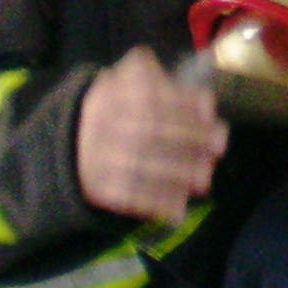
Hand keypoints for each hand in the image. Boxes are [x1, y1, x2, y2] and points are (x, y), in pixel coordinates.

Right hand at [74, 47, 225, 221]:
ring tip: (204, 178)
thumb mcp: (129, 78)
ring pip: (143, 167)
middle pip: (153, 134)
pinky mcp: (97, 187)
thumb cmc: (114, 105)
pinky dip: (156, 204)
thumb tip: (204, 100)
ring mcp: (100, 158)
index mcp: (113, 94)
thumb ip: (167, 83)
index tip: (213, 116)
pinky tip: (179, 208)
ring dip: (179, 175)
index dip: (188, 108)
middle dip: (191, 141)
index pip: (156, 101)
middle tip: (219, 147)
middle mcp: (105, 125)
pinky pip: (129, 197)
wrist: (68, 139)